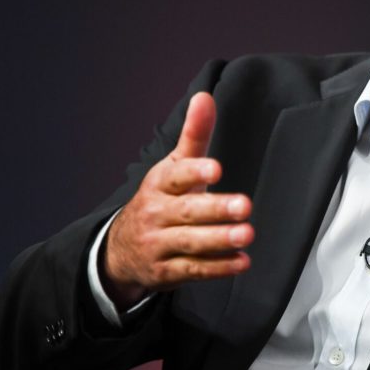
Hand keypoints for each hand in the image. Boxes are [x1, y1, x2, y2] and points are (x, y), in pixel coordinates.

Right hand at [102, 92, 253, 307]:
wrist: (122, 249)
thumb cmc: (160, 200)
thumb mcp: (173, 167)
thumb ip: (194, 135)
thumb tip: (205, 97)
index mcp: (159, 184)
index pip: (175, 176)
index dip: (194, 171)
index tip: (216, 168)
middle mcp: (156, 214)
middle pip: (186, 212)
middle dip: (215, 209)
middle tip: (245, 205)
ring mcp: (158, 245)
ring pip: (189, 243)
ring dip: (219, 239)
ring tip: (247, 234)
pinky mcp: (166, 272)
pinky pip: (193, 270)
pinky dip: (218, 267)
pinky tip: (241, 261)